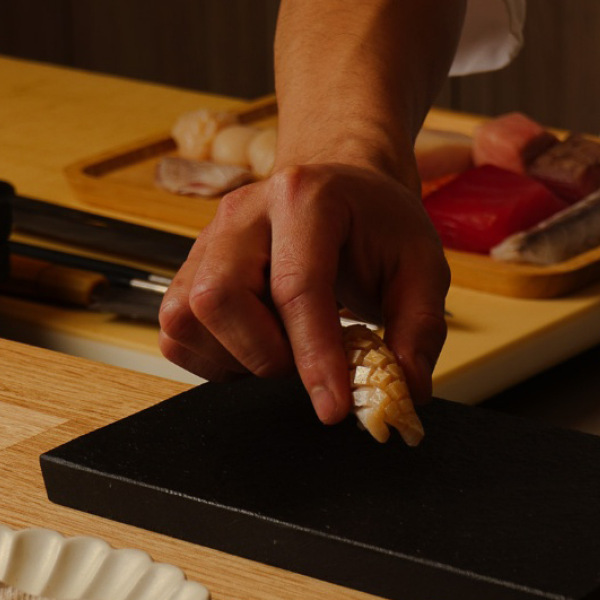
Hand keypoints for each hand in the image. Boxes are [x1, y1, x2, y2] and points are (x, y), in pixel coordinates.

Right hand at [158, 163, 449, 423]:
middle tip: (306, 358)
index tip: (334, 408)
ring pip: (186, 319)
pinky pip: (176, 332)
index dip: (314, 357)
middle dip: (263, 353)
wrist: (341, 192)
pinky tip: (256, 344)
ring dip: (237, 356)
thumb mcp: (423, 266)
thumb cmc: (377, 225)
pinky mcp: (188, 270)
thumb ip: (420, 328)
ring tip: (284, 346)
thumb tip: (404, 388)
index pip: (297, 288)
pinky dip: (214, 357)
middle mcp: (243, 214)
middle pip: (217, 297)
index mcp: (306, 198)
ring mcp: (207, 241)